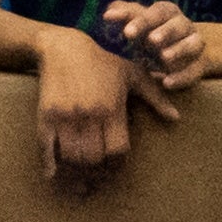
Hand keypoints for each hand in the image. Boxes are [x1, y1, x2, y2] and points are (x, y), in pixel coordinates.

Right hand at [33, 29, 140, 178]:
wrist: (63, 47)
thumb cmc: (102, 61)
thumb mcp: (132, 74)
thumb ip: (155, 96)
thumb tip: (176, 117)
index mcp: (112, 107)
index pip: (117, 150)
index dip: (117, 163)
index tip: (115, 165)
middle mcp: (89, 114)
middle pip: (94, 158)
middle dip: (96, 169)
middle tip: (96, 173)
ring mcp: (65, 116)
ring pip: (72, 157)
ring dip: (76, 169)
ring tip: (80, 173)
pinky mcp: (45, 116)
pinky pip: (46, 149)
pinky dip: (49, 166)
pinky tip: (53, 174)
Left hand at [100, 0, 209, 104]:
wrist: (175, 52)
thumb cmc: (149, 33)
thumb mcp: (137, 23)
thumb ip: (123, 16)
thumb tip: (107, 14)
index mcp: (168, 12)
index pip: (158, 12)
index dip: (143, 21)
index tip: (127, 33)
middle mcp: (184, 25)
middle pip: (178, 25)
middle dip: (166, 32)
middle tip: (151, 40)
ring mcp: (195, 44)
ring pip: (193, 44)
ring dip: (179, 50)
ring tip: (164, 58)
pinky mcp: (199, 65)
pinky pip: (195, 70)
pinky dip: (182, 77)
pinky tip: (166, 83)